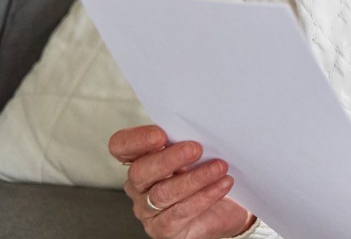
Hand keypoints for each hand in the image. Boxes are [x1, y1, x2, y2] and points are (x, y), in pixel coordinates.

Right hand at [108, 125, 255, 238]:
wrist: (225, 208)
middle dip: (168, 159)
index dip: (136, 140)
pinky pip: (180, 212)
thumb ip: (190, 139)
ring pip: (162, 193)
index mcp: (141, 158)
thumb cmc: (206, 173)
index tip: (160, 134)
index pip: (121, 146)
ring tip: (220, 167)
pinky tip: (222, 185)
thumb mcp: (198, 153)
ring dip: (194, 178)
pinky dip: (204, 196)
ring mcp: (148, 209)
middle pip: (140, 171)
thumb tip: (204, 125)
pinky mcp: (163, 228)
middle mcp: (139, 185)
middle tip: (196, 149)